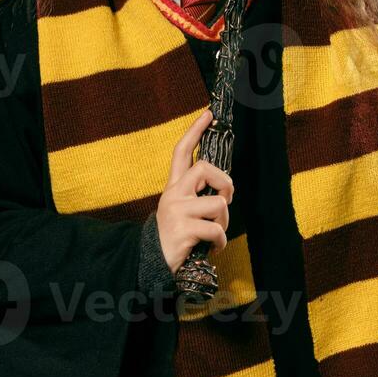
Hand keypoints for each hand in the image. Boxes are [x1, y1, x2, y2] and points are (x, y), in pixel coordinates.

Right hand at [156, 108, 233, 275]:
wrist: (152, 263)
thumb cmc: (175, 236)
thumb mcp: (182, 211)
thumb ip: (198, 196)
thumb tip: (224, 191)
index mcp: (174, 187)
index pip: (182, 151)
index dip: (195, 131)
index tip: (208, 113)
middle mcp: (173, 194)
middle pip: (205, 169)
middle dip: (225, 184)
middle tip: (225, 202)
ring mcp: (177, 211)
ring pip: (218, 204)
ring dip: (224, 222)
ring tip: (215, 234)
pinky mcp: (183, 230)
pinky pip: (216, 230)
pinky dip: (220, 242)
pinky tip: (213, 248)